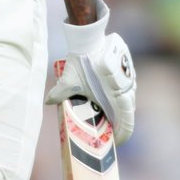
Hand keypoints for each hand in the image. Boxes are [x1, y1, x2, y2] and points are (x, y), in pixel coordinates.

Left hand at [45, 0, 135, 142]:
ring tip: (105, 114)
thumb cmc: (82, 60)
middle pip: (128, 115)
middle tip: (106, 131)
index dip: (121, 136)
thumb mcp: (69, 79)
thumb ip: (59, 93)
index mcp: (117, 98)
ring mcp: (130, 81)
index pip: (127, 125)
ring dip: (119, 110)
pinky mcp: (128, 73)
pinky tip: (107, 96)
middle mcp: (128, 91)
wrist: (92, 37)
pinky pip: (127, 90)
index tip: (113, 142)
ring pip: (129, 102)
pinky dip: (120, 97)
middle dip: (119, 125)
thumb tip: (48, 102)